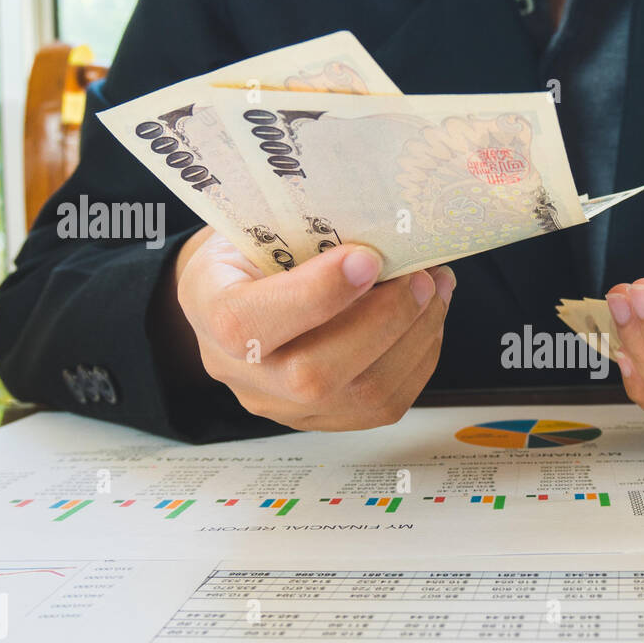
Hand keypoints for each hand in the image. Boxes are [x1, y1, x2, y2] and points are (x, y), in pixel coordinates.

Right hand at [166, 227, 453, 430]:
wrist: (241, 292)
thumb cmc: (252, 249)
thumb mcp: (255, 223)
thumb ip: (304, 231)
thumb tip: (384, 230)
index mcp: (209, 312)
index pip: (250, 324)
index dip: (317, 294)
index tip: (368, 258)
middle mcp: (243, 374)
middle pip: (314, 375)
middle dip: (385, 320)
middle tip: (421, 277)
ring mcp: (286, 407)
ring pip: (363, 394)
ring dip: (416, 336)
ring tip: (434, 288)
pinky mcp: (331, 419)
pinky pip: (388, 403)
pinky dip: (420, 355)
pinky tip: (428, 317)